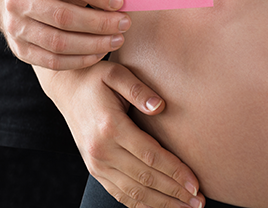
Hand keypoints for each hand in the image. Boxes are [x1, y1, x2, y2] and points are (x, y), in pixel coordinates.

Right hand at [1, 0, 130, 69]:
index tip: (119, 1)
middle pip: (62, 16)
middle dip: (99, 23)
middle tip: (124, 24)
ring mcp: (15, 27)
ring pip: (59, 43)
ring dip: (94, 44)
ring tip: (117, 40)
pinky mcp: (20, 50)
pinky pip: (54, 61)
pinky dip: (81, 60)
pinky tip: (100, 52)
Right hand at [35, 61, 204, 207]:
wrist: (67, 89)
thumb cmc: (97, 79)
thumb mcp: (117, 73)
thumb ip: (138, 89)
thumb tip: (160, 106)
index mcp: (110, 127)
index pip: (150, 156)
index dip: (175, 172)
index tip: (196, 183)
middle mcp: (101, 150)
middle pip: (145, 179)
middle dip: (175, 193)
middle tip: (200, 202)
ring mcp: (96, 164)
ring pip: (133, 192)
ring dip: (162, 204)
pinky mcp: (95, 170)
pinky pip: (120, 194)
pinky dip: (141, 205)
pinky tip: (161, 207)